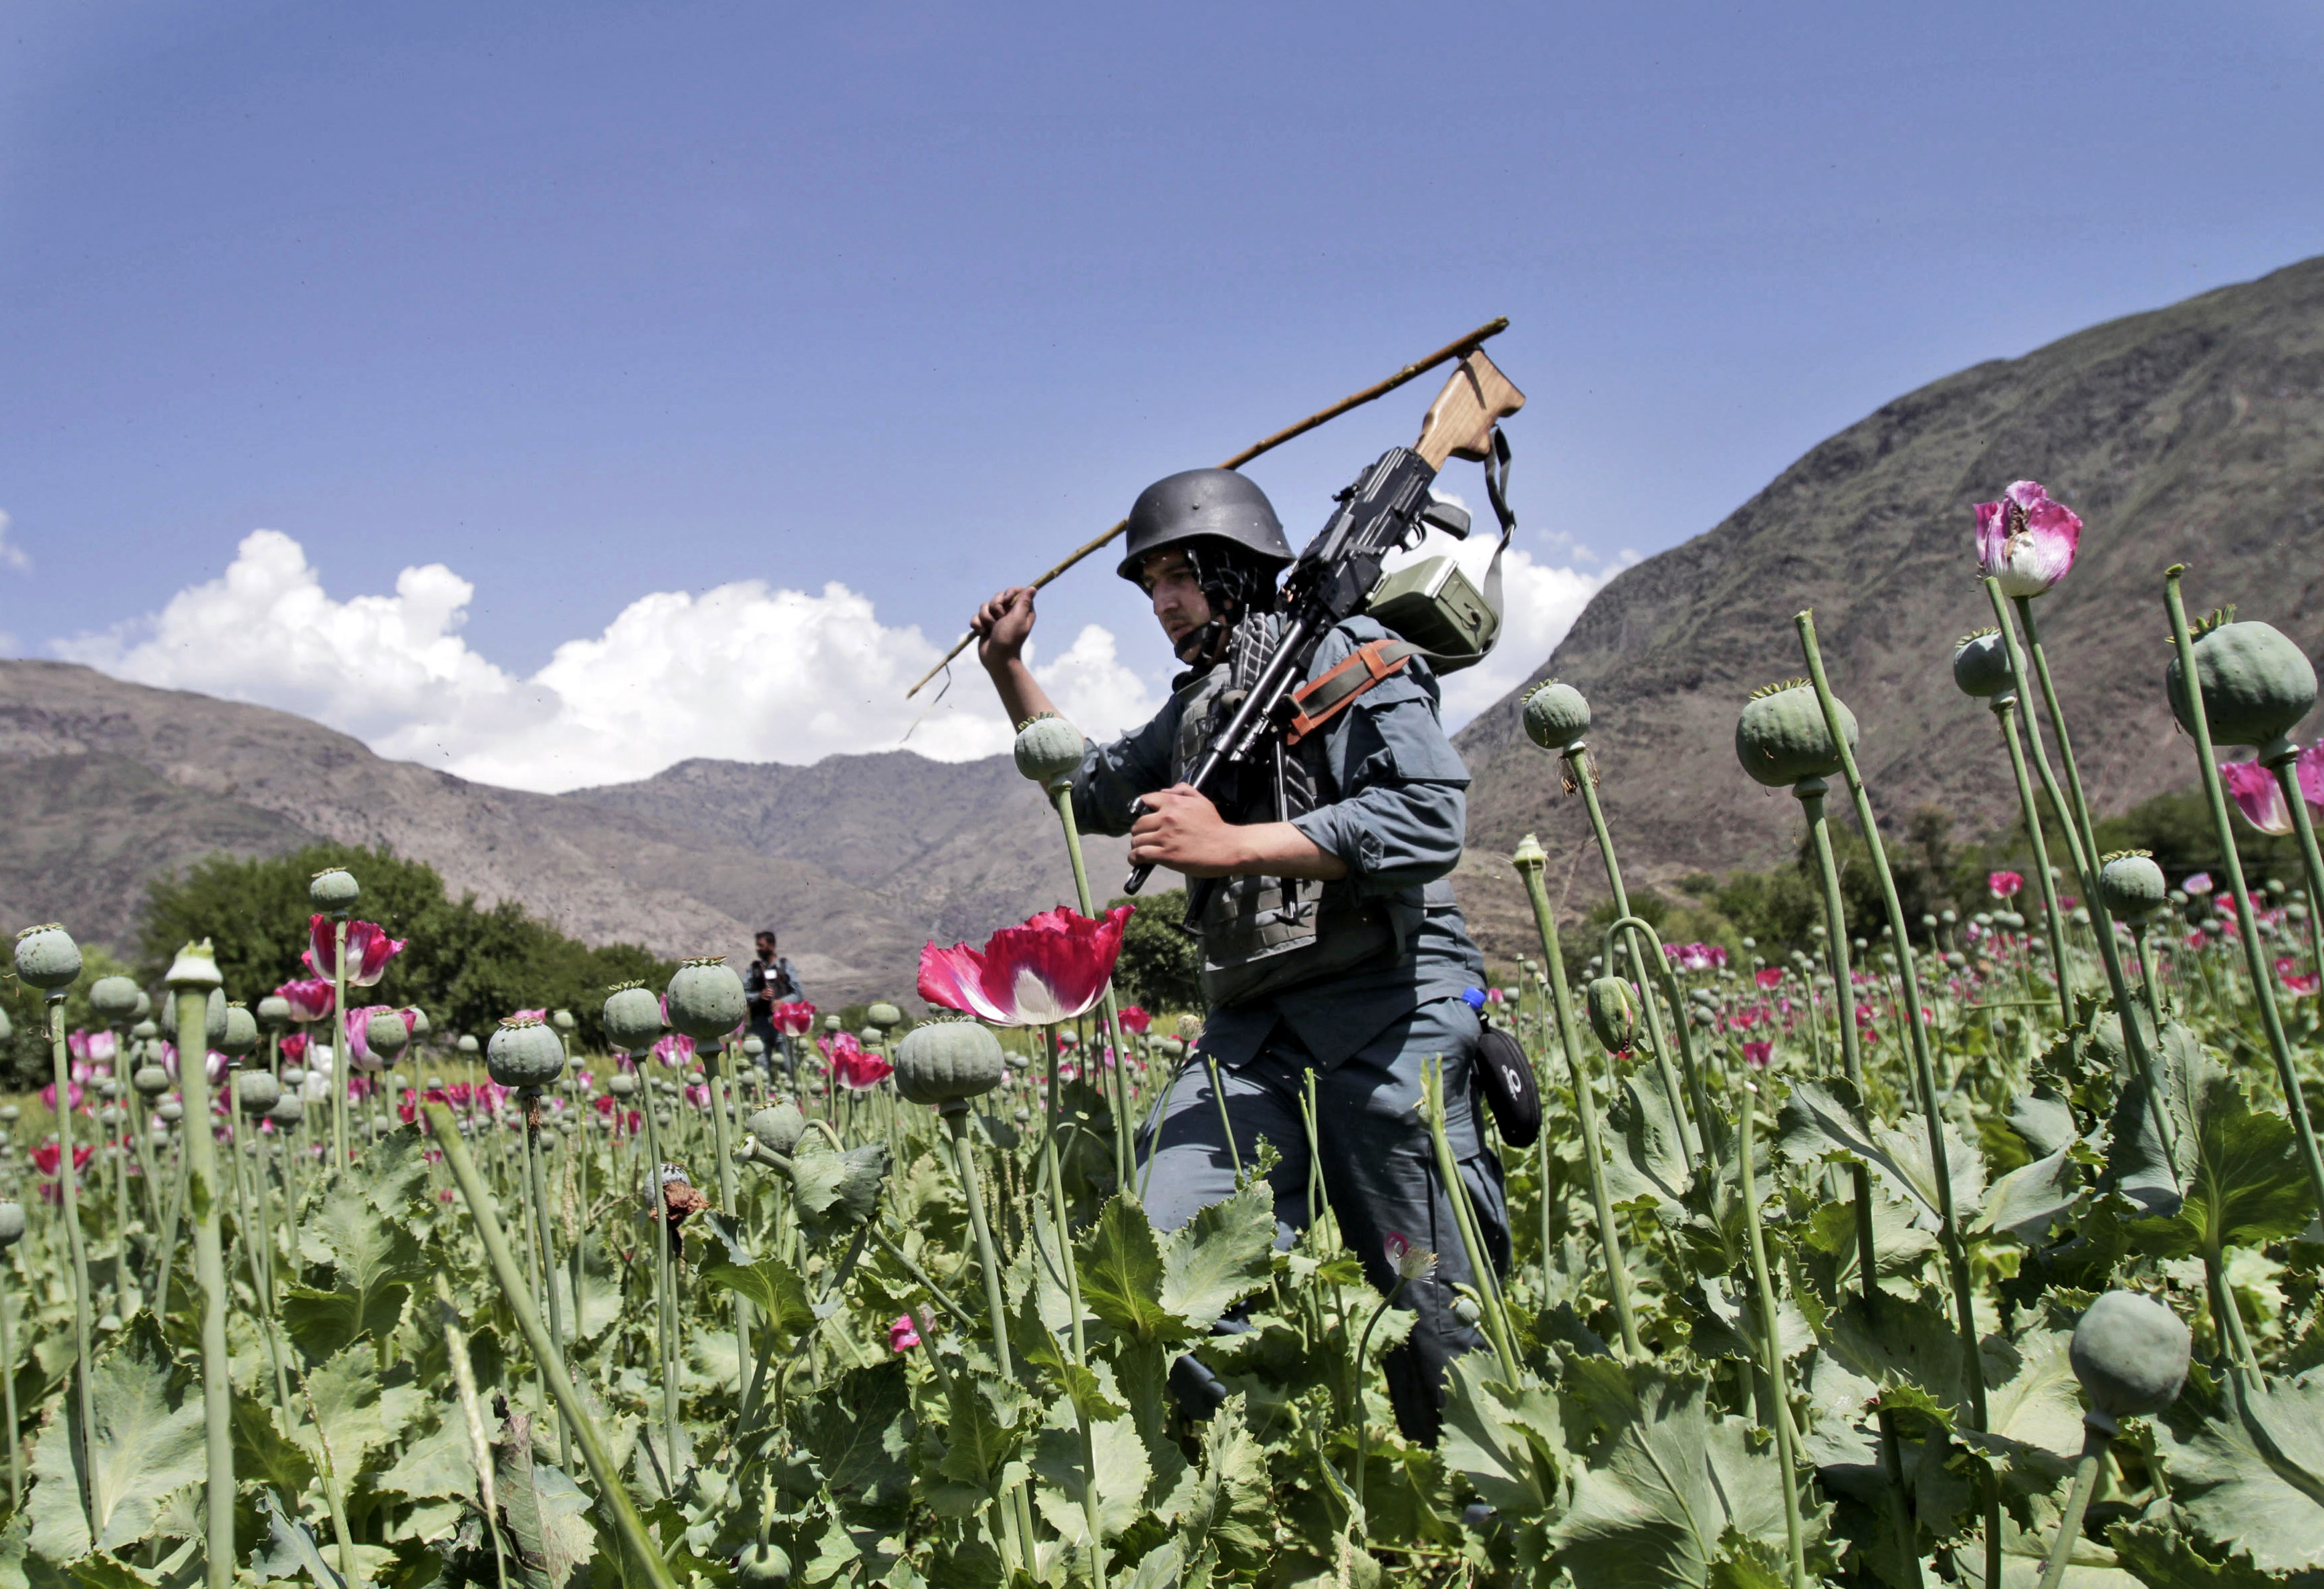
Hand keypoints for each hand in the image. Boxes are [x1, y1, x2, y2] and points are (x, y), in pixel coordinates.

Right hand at [972, 586, 1037, 671]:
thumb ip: (1024, 602)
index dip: (1009, 592)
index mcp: (1022, 610)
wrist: (996, 658)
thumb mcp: (1018, 618)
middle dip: (995, 607)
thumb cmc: (1009, 639)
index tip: (1006, 599)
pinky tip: (982, 632)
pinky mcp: (985, 624)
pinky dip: (977, 624)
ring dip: (985, 617)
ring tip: (990, 628)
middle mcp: (1009, 613)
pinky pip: (977, 616)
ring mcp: (996, 619)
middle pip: (998, 596)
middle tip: (999, 619)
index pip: (1016, 591)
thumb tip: (1033, 588)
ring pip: (985, 606)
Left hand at [1128, 784, 1246, 877]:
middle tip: (1145, 838)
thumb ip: (1183, 791)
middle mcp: (1166, 818)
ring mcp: (1165, 837)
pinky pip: (1140, 854)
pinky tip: (1137, 861)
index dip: (1142, 811)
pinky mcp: (1166, 855)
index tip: (1145, 819)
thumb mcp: (1202, 801)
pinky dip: (1134, 858)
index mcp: (1174, 803)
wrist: (1228, 847)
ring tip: (1142, 850)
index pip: (1145, 800)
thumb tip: (1165, 791)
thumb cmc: (1215, 826)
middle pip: (1138, 824)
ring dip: (1137, 846)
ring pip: (1137, 840)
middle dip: (1139, 832)